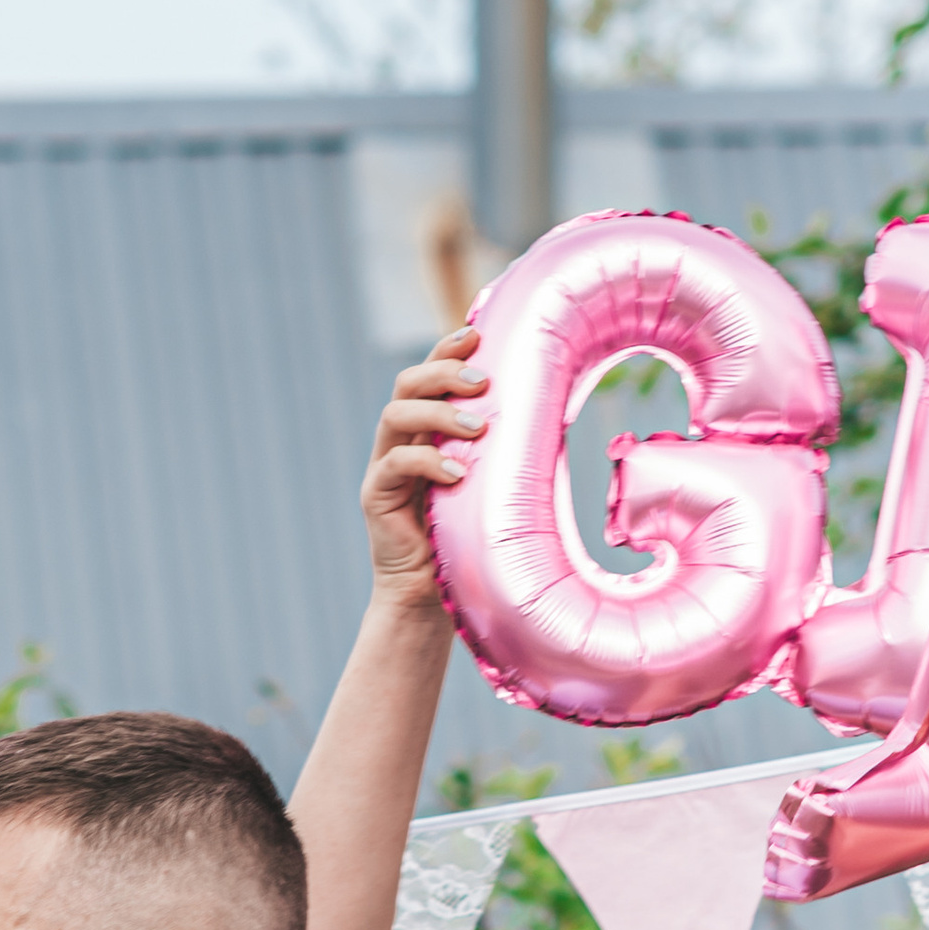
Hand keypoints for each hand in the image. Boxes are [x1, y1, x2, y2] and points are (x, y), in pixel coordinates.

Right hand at [362, 322, 489, 609]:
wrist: (428, 594)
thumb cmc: (466, 538)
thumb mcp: (489, 483)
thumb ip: (503, 448)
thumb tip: (553, 409)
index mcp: (424, 430)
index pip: (428, 377)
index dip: (446, 351)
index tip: (476, 335)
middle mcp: (399, 441)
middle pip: (406, 384)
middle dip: (443, 373)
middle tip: (482, 383)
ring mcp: (383, 467)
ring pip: (395, 415)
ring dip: (439, 413)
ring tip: (477, 430)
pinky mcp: (375, 496)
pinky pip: (395, 464)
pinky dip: (428, 462)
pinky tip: (457, 473)